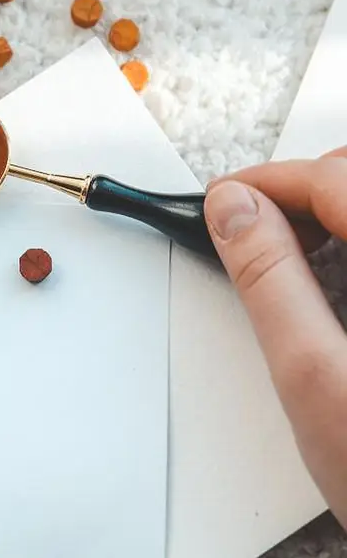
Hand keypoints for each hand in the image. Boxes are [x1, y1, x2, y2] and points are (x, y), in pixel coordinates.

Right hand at [205, 151, 346, 527]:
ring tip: (282, 247)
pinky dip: (346, 240)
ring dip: (327, 209)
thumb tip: (234, 212)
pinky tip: (327, 271)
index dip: (270, 181)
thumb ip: (269, 280)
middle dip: (301, 188)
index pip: (339, 181)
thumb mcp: (313, 376)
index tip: (223, 198)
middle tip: (248, 222)